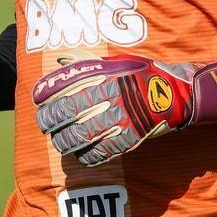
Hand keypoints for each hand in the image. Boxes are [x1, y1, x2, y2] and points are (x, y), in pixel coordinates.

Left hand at [34, 55, 216, 166]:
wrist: (180, 93)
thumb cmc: (145, 75)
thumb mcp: (118, 61)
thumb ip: (88, 63)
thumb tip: (60, 60)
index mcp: (106, 76)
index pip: (66, 86)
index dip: (46, 96)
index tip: (36, 101)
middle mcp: (111, 96)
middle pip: (69, 112)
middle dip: (51, 121)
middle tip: (45, 125)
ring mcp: (121, 118)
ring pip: (82, 135)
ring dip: (65, 142)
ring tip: (59, 143)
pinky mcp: (132, 137)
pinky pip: (103, 151)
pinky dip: (88, 156)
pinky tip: (81, 156)